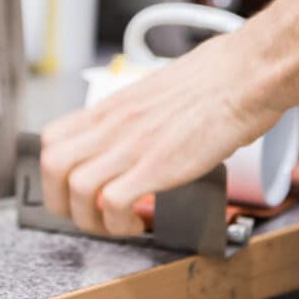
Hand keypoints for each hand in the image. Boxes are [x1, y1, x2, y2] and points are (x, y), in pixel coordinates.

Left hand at [40, 33, 278, 236]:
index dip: (56, 172)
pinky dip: (119, 224)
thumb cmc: (215, 79)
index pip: (52, 138)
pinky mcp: (157, 166)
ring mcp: (132, 144)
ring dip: (89, 218)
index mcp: (112, 107)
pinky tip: (139, 222)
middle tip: (88, 214)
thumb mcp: (158, 92)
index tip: (75, 188)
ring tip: (115, 224)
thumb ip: (137, 115)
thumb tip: (137, 134)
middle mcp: (114, 124)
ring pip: (75, 188)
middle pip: (52, 166)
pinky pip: (113, 203)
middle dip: (61, 201)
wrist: (245, 74)